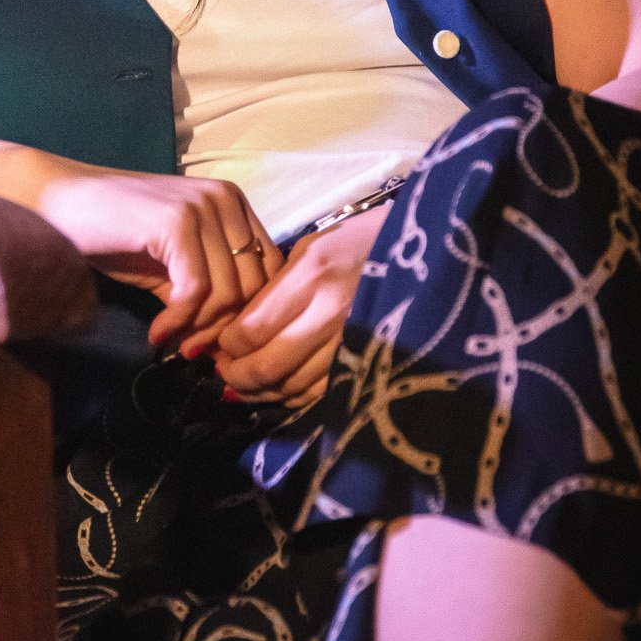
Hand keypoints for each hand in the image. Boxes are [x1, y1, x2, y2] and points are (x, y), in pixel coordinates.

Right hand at [28, 162, 281, 346]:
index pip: (271, 271)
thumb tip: (233, 347)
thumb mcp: (173, 265)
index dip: (250, 315)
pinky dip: (179, 321)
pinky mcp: (176, 223)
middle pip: (255, 286)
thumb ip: (209, 293)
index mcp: (233, 204)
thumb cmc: (113, 235)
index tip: (217, 343)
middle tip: (193, 350)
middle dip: (225, 328)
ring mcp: (202, 206)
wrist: (58, 203)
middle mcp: (225, 199)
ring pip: (229, 292)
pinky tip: (157, 330)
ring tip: (170, 339)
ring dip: (199, 329)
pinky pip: (196, 291)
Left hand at [202, 201, 384, 403]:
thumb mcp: (312, 249)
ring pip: (293, 386)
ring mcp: (353, 341)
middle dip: (237, 376)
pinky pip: (321, 393)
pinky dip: (294, 398)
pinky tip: (280, 391)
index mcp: (313, 275)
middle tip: (223, 374)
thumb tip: (241, 329)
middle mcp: (331, 313)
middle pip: (268, 365)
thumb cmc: (360, 242)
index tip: (217, 347)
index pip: (252, 329)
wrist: (424, 254)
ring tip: (244, 386)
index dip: (227, 347)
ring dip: (261, 393)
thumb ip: (276, 288)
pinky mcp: (369, 362)